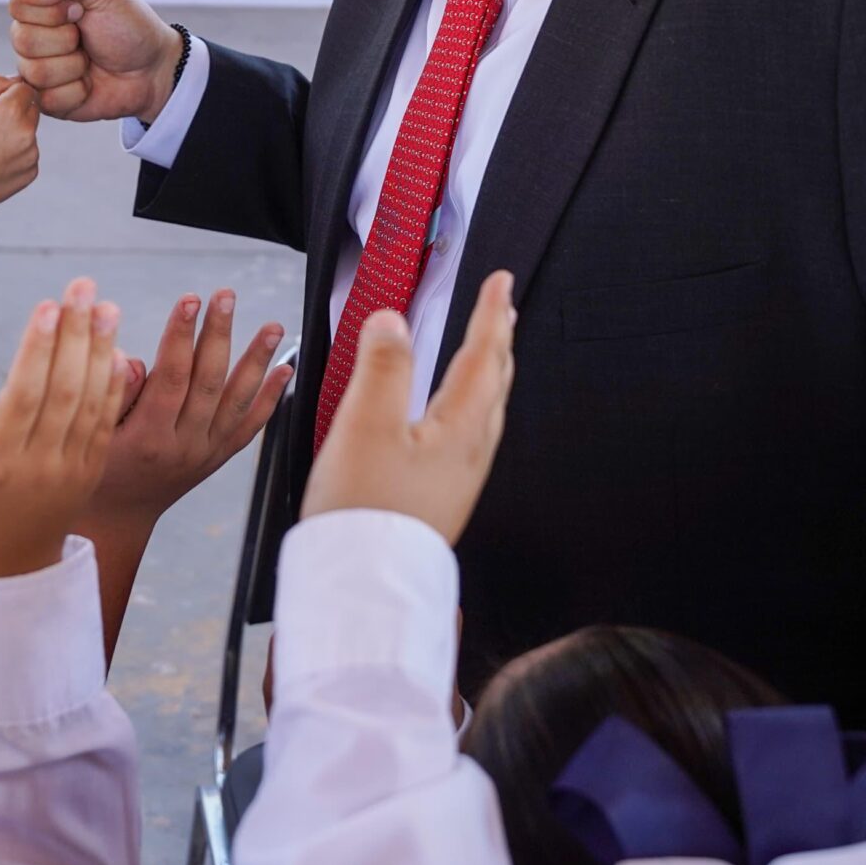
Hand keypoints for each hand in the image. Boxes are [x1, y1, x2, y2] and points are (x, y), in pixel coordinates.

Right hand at [0, 74, 40, 222]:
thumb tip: (17, 80)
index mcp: (11, 110)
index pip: (25, 87)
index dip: (6, 94)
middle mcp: (28, 133)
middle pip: (31, 109)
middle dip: (13, 112)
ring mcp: (31, 155)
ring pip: (29, 132)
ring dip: (14, 134)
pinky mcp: (31, 173)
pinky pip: (27, 154)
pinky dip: (14, 155)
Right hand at [0, 279, 124, 579]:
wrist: (10, 568)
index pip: (23, 396)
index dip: (38, 350)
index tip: (47, 306)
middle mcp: (39, 465)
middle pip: (63, 390)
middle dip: (75, 334)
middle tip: (82, 287)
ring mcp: (71, 469)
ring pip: (90, 402)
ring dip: (102, 350)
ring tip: (105, 306)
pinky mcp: (91, 470)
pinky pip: (106, 422)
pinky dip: (115, 383)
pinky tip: (117, 347)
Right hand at [8, 0, 179, 125]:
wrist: (153, 69)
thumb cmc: (129, 27)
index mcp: (41, 7)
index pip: (19, 6)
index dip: (51, 11)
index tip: (80, 10)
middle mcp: (33, 38)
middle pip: (23, 40)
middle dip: (66, 39)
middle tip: (87, 38)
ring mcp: (38, 71)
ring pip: (35, 72)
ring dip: (74, 67)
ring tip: (90, 61)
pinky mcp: (48, 101)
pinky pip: (47, 99)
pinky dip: (77, 91)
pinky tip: (89, 84)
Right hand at [91, 289, 290, 525]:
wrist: (119, 519)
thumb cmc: (97, 470)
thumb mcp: (90, 435)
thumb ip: (111, 395)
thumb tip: (128, 357)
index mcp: (147, 437)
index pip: (170, 378)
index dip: (181, 336)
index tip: (188, 300)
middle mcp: (183, 446)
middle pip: (208, 382)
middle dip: (219, 334)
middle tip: (226, 296)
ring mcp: (206, 454)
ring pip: (237, 403)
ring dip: (257, 361)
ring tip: (273, 326)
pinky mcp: (218, 458)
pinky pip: (250, 427)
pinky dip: (269, 397)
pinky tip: (284, 369)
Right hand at [302, 269, 516, 545]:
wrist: (363, 583)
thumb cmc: (365, 508)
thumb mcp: (366, 424)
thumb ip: (382, 367)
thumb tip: (393, 321)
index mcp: (461, 428)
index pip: (484, 357)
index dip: (490, 315)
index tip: (500, 282)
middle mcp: (471, 453)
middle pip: (494, 385)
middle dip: (498, 342)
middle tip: (502, 312)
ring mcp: (460, 479)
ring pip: (486, 413)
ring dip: (488, 374)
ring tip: (486, 356)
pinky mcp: (442, 498)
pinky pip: (470, 438)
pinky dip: (470, 408)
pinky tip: (452, 419)